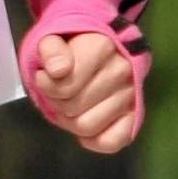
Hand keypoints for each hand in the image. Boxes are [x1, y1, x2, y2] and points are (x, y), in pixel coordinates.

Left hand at [33, 33, 137, 153]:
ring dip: (69, 121)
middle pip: (73, 108)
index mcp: (101, 48)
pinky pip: (113, 141)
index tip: (42, 76)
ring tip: (67, 106)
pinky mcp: (135, 115)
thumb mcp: (53, 37)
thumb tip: (57, 70)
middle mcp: (121, 71)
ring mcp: (131, 95)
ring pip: (88, 126)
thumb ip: (50, 50)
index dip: (45, 86)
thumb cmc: (71, 43)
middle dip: (56, 103)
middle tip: (55, 93)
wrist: (101, 44)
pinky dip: (94, 141)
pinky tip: (83, 131)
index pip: (64, 86)